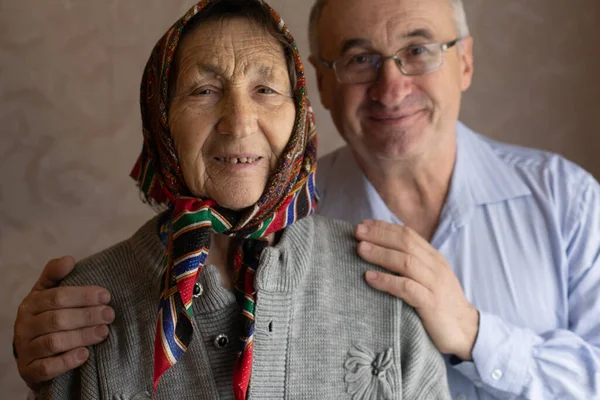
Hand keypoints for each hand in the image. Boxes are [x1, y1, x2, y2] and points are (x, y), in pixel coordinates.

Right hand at [13, 256, 114, 388]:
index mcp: (30, 304)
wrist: (32, 352)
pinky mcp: (29, 370)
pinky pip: (46, 368)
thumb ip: (56, 275)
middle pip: (57, 319)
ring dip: (82, 336)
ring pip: (54, 342)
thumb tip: (69, 259)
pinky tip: (85, 355)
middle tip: (110, 315)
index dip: (83, 295)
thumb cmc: (46, 316)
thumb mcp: (47, 293)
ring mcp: (25, 350)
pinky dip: (67, 361)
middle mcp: (24, 326)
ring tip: (103, 332)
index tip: (106, 296)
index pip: (57, 296)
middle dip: (87, 316)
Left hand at [355, 219, 478, 360]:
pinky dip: (387, 281)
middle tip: (357, 231)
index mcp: (433, 257)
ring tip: (360, 249)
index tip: (364, 224)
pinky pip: (407, 288)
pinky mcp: (431, 303)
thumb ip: (411, 263)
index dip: (385, 227)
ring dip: (380, 254)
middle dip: (379, 235)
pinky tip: (370, 278)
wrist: (467, 331)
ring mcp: (434, 284)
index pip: (408, 235)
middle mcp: (435, 266)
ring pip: (405, 262)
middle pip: (405, 243)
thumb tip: (382, 250)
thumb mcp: (428, 278)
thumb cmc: (440, 303)